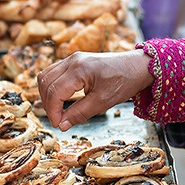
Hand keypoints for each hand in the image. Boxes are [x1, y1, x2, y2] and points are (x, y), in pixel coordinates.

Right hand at [37, 50, 153, 130]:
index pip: (54, 92)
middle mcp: (72, 60)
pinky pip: (54, 72)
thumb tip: (62, 125)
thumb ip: (80, 113)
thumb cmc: (124, 81)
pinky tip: (61, 99)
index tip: (58, 125)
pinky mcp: (75, 61)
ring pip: (46, 76)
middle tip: (58, 120)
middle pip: (45, 83)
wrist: (138, 66)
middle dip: (48, 104)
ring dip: (47, 95)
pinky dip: (53, 86)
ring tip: (57, 111)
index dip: (52, 112)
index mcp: (79, 69)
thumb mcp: (103, 101)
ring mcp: (72, 58)